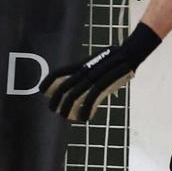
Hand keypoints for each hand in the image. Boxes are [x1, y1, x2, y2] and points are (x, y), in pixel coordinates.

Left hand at [42, 24, 160, 121]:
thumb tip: (82, 84)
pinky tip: (84, 118)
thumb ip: (88, 72)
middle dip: (56, 99)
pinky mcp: (105, 83)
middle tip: (52, 109)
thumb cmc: (113, 59)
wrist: (130, 52)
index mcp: (81, 65)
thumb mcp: (96, 62)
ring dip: (67, 107)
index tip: (41, 90)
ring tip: (64, 117)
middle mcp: (85, 70)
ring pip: (75, 93)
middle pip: (64, 85)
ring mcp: (95, 77)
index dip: (48, 81)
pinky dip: (86, 109)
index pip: (59, 72)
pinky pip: (92, 98)